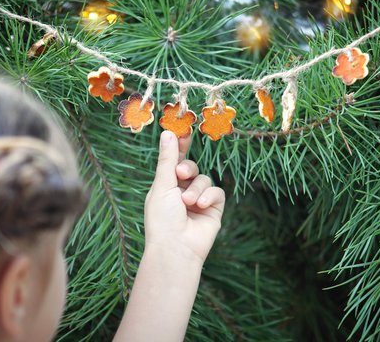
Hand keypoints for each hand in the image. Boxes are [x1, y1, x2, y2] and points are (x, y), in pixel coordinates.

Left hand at [144, 131, 224, 262]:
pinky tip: (200, 205)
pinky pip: (217, 192)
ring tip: (187, 202)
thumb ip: (168, 159)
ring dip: (196, 188)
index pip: (174, 160)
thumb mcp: (162, 185)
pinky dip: (209, 196)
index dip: (180, 146)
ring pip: (205, 179)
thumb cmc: (162, 219)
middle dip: (187, 168)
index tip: (184, 130)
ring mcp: (199, 200)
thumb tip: (168, 133)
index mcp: (165, 186)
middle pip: (191, 167)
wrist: (176, 247)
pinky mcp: (213, 209)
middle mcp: (182, 191)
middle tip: (181, 174)